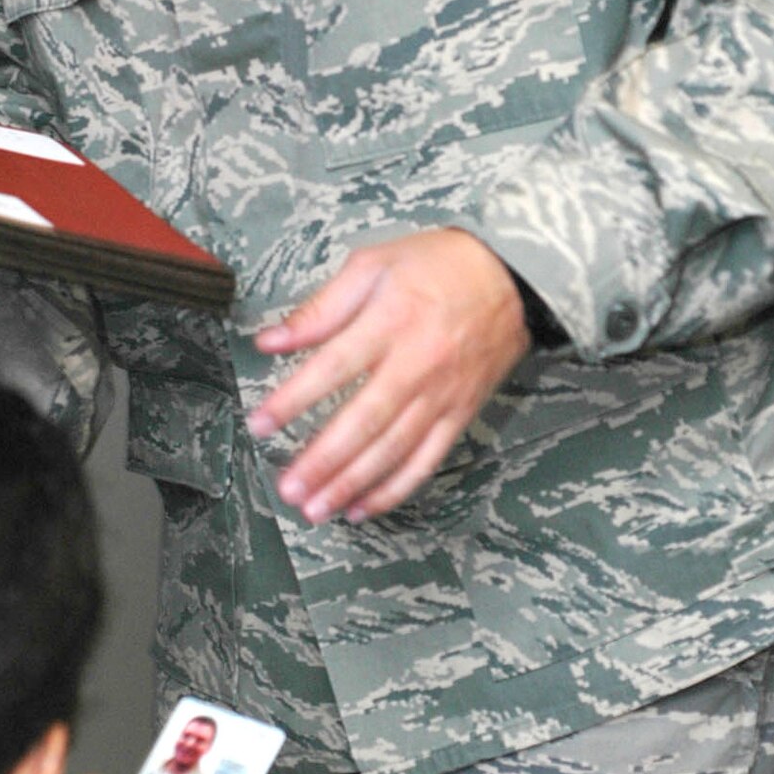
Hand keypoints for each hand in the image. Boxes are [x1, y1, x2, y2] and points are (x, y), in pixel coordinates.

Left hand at [249, 229, 530, 521]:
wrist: (514, 278)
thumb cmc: (437, 265)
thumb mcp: (373, 265)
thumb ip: (321, 308)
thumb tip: (269, 340)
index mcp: (390, 321)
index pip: (333, 367)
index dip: (293, 399)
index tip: (259, 424)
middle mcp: (417, 365)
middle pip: (364, 421)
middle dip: (323, 460)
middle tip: (287, 489)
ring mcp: (442, 396)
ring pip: (393, 450)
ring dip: (352, 484)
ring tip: (315, 509)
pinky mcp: (460, 415)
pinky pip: (426, 460)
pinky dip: (395, 489)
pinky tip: (363, 508)